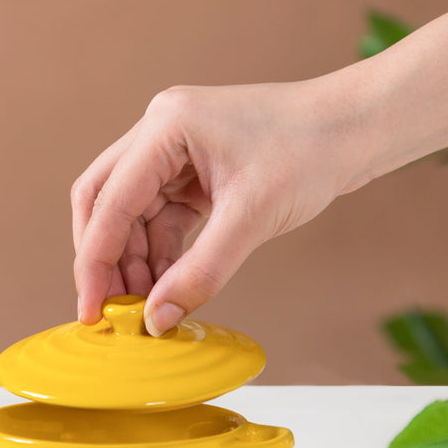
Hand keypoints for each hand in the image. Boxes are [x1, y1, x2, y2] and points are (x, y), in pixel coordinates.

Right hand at [71, 81, 367, 334]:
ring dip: (134, 262)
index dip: (95, 263)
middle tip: (110, 310)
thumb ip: (200, 273)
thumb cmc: (311, 151)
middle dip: (104, 259)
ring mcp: (176, 152)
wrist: (356, 129)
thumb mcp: (251, 218)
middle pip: (105, 203)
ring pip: (132, 215)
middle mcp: (161, 134)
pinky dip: (160, 254)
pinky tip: (166, 285)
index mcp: (165, 127)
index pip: (109, 202)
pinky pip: (161, 218)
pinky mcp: (193, 172)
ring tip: (145, 307)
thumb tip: (156, 320)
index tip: (91, 311)